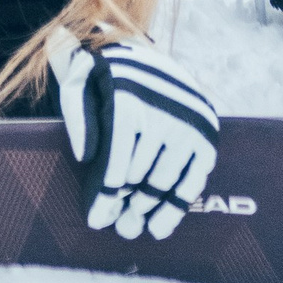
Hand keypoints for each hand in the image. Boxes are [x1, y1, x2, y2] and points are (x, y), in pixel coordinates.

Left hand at [53, 35, 219, 242]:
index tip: (96, 220)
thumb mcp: (81, 78)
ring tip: (134, 224)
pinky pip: (192, 181)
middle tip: (117, 227)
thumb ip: (75, 111)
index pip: (117, 162)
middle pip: (140, 176)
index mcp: (128, 98)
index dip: (105, 196)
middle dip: (126, 206)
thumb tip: (86, 157)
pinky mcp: (206, 136)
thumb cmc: (107, 73)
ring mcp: (188, 125)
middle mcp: (162, 112)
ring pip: (165, 182)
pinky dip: (176, 207)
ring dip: (148, 209)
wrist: (147, 56)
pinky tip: (160, 225)